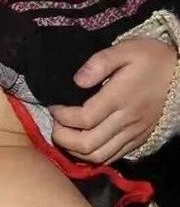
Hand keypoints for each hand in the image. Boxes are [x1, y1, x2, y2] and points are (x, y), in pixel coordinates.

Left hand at [50, 38, 176, 163]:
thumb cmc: (151, 59)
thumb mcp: (126, 50)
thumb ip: (99, 62)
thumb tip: (77, 80)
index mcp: (120, 98)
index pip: (83, 119)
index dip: (62, 117)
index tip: (54, 108)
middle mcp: (126, 120)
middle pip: (87, 143)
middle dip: (63, 137)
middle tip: (55, 125)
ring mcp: (133, 133)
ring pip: (97, 156)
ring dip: (74, 150)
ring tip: (65, 135)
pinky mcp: (138, 139)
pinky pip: (111, 157)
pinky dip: (92, 156)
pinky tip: (82, 144)